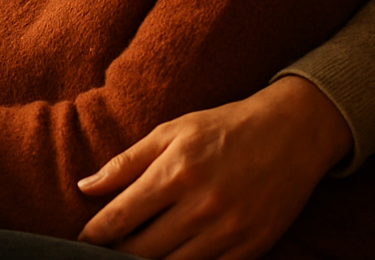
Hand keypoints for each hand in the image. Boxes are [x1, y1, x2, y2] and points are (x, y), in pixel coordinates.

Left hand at [75, 76, 352, 259]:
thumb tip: (85, 187)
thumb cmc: (223, 128)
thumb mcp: (171, 132)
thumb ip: (126, 162)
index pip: (121, 217)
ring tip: (132, 256)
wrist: (290, 134)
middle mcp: (202, 206)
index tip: (84, 238)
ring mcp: (229, 231)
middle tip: (104, 250)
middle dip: (116, 252)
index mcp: (177, 172)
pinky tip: (171, 257)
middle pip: (142, 249)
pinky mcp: (251, 248)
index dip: (95, 233)